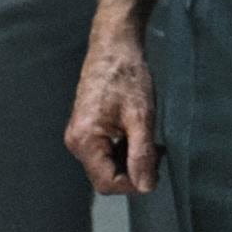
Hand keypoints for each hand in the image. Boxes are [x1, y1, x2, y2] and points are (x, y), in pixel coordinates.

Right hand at [65, 30, 158, 193]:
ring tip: (149, 140)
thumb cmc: (127, 75)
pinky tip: (137, 134)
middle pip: (105, 176)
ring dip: (130, 160)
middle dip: (133, 170)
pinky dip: (123, 149)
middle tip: (156, 151)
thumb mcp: (140, 117)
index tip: (155, 168)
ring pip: (106, 165)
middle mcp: (76, 141)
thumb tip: (146, 186)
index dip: (134, 184)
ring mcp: (78, 135)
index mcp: (84, 141)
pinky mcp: (86, 128)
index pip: (107, 183)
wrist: (114, 46)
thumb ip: (142, 154)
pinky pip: (104, 152)